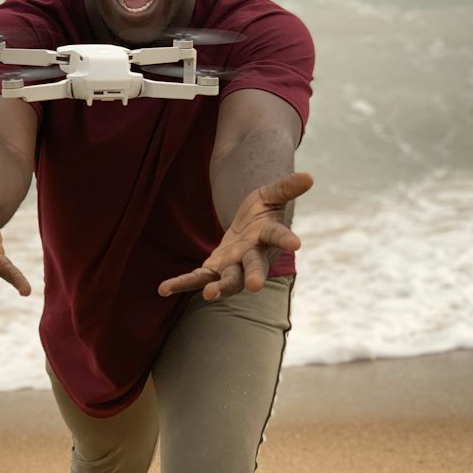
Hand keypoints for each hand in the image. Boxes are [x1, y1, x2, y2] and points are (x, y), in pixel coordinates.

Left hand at [158, 171, 312, 300]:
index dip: (285, 239)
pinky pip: (198, 278)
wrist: (247, 227)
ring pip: (228, 281)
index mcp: (268, 236)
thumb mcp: (270, 195)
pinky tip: (163, 289)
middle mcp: (252, 257)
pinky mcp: (214, 269)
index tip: (296, 244)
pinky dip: (182, 283)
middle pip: (254, 268)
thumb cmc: (261, 212)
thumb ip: (285, 187)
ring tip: (209, 296)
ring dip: (219, 288)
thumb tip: (309, 176)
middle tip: (256, 286)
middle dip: (255, 276)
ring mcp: (233, 266)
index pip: (278, 235)